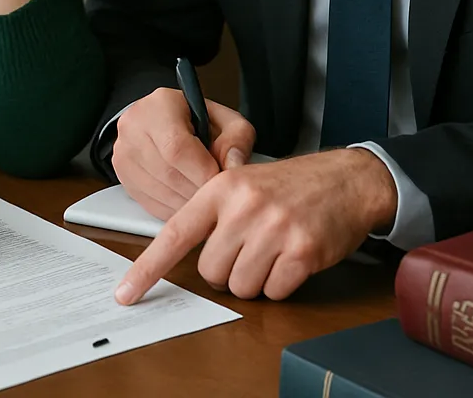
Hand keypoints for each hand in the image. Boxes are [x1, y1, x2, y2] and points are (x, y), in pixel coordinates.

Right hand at [112, 87, 255, 220]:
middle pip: (168, 173)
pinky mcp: (122, 175)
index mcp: (160, 106)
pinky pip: (150, 204)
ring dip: (187, 204)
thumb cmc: (195, 120)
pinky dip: (174, 210)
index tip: (221, 182)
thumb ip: (236, 139)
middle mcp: (134, 126)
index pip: (177, 148)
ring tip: (204, 197)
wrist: (162, 120)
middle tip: (217, 195)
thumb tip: (233, 165)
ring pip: (159, 192)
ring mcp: (123, 152)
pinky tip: (188, 201)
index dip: (202, 172)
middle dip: (198, 192)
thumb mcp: (225, 120)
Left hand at [114, 148, 397, 303]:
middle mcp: (244, 206)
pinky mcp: (302, 251)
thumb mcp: (243, 183)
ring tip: (273, 250)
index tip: (126, 293)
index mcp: (221, 188)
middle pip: (211, 271)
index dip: (148, 267)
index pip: (175, 232)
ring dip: (256, 279)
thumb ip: (214, 213)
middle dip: (228, 270)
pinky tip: (293, 258)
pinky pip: (275, 292)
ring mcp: (274, 229)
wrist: (346, 179)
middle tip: (250, 247)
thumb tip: (186, 252)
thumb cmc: (289, 185)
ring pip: (242, 287)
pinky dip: (282, 284)